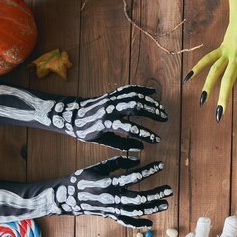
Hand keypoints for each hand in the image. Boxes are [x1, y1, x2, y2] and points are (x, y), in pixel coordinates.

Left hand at [53, 85, 167, 150]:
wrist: (71, 114)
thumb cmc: (86, 131)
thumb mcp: (102, 141)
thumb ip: (122, 144)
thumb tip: (141, 147)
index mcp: (106, 122)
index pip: (130, 128)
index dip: (145, 134)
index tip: (156, 140)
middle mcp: (110, 108)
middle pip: (136, 106)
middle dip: (153, 112)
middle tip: (165, 119)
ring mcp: (111, 99)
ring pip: (135, 96)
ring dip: (151, 102)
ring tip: (162, 109)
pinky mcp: (112, 94)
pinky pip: (129, 89)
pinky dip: (142, 90)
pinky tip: (153, 93)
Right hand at [54, 156, 171, 227]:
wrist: (67, 197)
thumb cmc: (83, 178)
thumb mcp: (98, 166)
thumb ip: (117, 161)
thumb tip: (136, 160)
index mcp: (109, 183)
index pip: (133, 177)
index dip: (148, 171)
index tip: (161, 165)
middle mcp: (112, 198)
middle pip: (139, 198)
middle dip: (156, 194)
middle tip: (169, 190)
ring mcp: (112, 210)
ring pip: (136, 211)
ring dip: (152, 208)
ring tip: (165, 204)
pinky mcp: (111, 216)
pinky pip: (126, 222)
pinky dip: (138, 224)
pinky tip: (150, 223)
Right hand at [185, 12, 236, 123]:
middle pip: (228, 80)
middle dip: (223, 98)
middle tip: (220, 114)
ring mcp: (227, 53)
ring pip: (215, 72)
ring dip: (208, 86)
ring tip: (202, 102)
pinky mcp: (220, 48)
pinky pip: (208, 59)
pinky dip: (198, 68)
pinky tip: (188, 78)